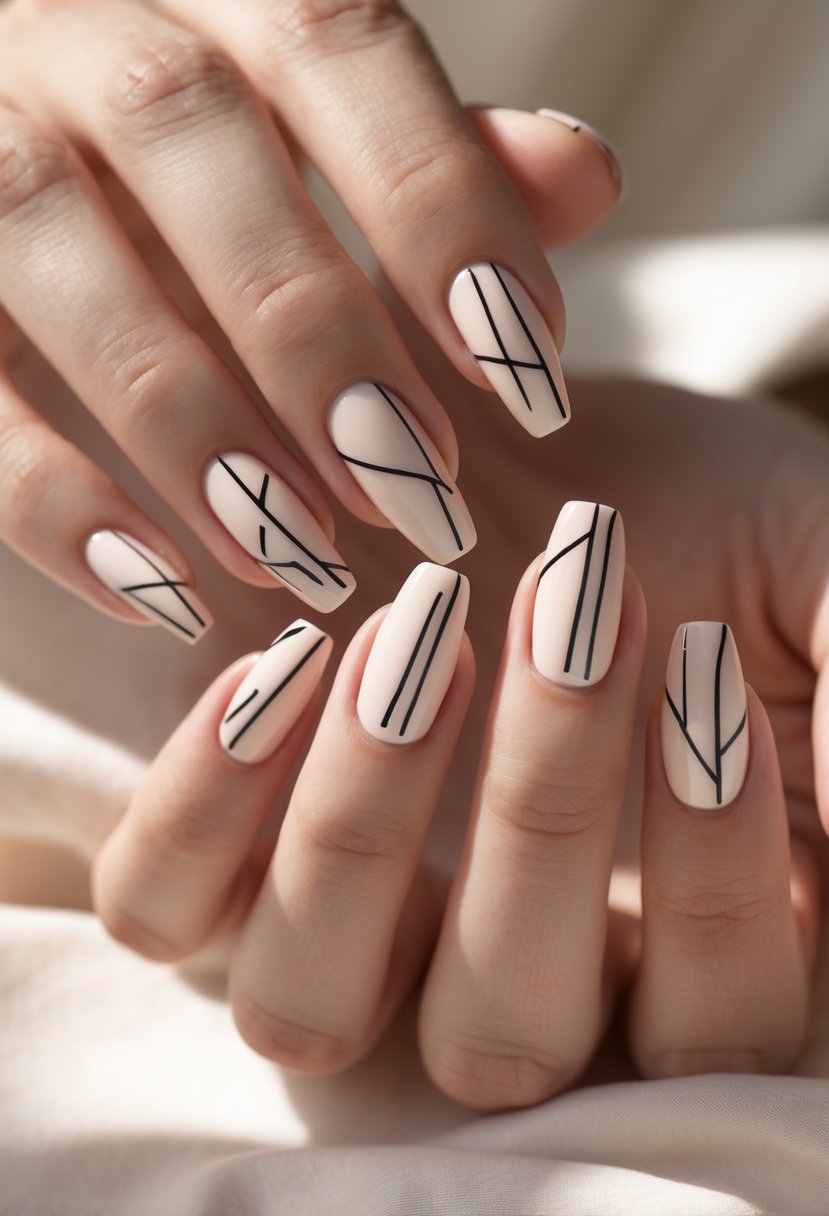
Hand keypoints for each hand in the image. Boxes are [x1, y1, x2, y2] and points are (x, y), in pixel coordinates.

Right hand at [0, 0, 618, 634]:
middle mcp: (84, 38)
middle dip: (315, 330)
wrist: (38, 181)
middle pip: (193, 138)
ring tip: (302, 558)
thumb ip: (447, 164)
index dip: (443, 208)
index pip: (338, 46)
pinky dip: (55, 503)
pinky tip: (165, 594)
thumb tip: (581, 177)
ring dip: (190, 422)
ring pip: (55, 248)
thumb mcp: (335, 162)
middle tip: (419, 493)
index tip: (530, 376)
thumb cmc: (222, 189)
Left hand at [88, 369, 828, 1107]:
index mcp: (657, 939)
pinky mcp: (209, 857)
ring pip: (311, 1005)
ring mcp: (336, 923)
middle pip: (505, 1032)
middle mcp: (491, 969)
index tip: (704, 669)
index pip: (712, 1024)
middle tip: (573, 605)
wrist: (512, 423)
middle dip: (545, 816)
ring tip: (414, 629)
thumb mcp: (803, 558)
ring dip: (356, 832)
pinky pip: (163, 914)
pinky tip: (279, 657)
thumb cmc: (673, 499)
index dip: (717, 882)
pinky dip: (200, 812)